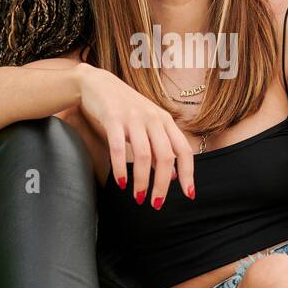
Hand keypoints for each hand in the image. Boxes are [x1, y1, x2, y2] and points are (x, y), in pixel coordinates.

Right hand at [77, 64, 196, 207]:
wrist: (99, 83)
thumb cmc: (126, 108)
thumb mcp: (148, 125)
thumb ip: (161, 149)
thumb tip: (174, 176)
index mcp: (165, 121)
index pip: (183, 150)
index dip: (189, 173)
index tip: (189, 194)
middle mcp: (153, 118)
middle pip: (165, 157)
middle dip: (162, 184)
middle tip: (156, 204)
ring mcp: (133, 118)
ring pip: (143, 155)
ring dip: (142, 180)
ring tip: (138, 198)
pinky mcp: (113, 118)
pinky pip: (118, 148)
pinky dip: (120, 168)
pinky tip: (121, 183)